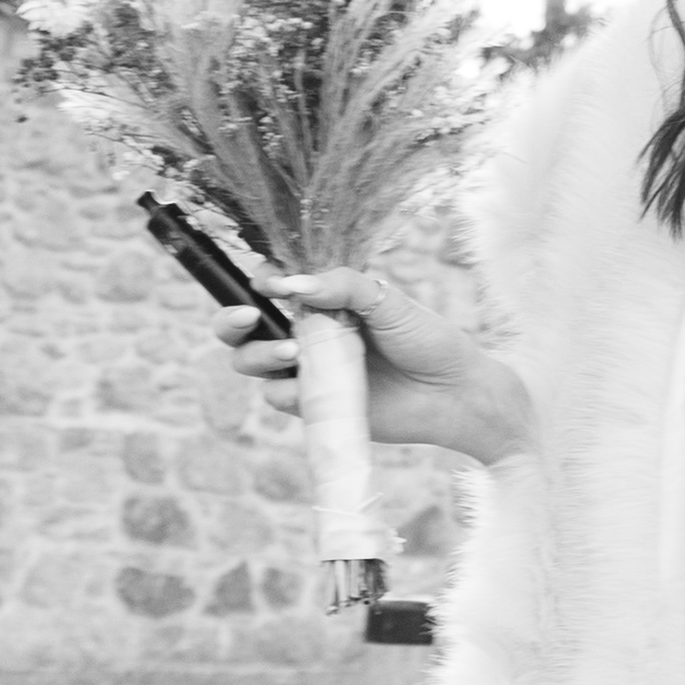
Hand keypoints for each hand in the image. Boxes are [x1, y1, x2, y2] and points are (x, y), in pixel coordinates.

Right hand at [223, 269, 532, 466]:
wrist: (453, 394)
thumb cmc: (427, 339)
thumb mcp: (388, 301)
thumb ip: (341, 285)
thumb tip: (291, 283)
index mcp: (324, 299)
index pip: (273, 283)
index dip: (260, 280)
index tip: (267, 282)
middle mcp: (307, 332)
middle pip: (244, 325)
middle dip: (231, 319)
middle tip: (247, 316)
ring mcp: (307, 369)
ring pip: (249, 361)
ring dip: (258, 355)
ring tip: (293, 354)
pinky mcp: (312, 404)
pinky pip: (277, 396)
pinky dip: (284, 390)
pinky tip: (309, 384)